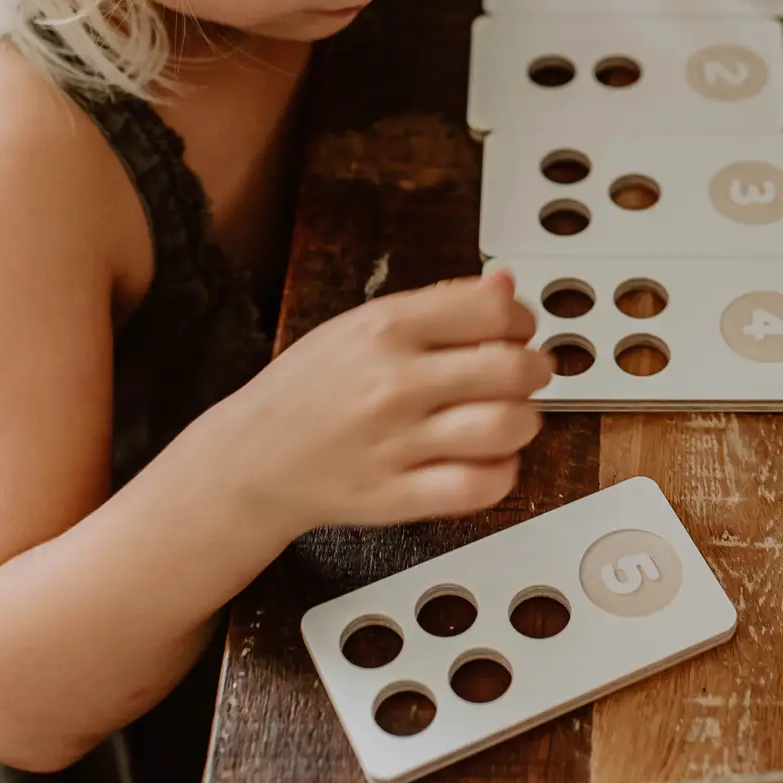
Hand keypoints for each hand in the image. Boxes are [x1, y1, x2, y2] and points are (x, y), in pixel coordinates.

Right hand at [208, 272, 551, 533]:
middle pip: (511, 369)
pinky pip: (478, 487)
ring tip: (511, 418)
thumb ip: (439, 305)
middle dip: (534, 370)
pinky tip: (491, 461)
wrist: (247, 459)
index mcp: (386, 329)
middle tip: (527, 375)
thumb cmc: (309, 388)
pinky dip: (501, 474)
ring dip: (524, 421)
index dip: (521, 321)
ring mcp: (395, 444)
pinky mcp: (396, 497)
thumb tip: (504, 285)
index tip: (517, 332)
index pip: (494, 311)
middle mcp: (394, 383)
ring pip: (505, 427)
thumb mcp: (361, 325)